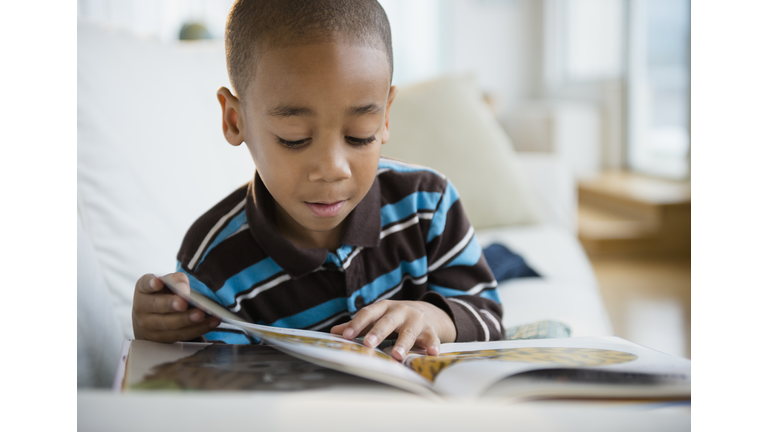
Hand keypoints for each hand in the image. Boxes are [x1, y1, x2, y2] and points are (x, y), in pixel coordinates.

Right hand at [132, 273, 220, 342]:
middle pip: (156, 306)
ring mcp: (149, 326)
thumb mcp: (167, 283)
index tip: (158, 282)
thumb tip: (185, 288)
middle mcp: (142, 308)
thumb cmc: (163, 294)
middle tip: (184, 302)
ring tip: (201, 314)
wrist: (151, 317)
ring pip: (169, 324)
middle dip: (171, 304)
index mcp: (143, 290)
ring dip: (187, 320)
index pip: (145, 285)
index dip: (151, 283)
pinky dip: (199, 328)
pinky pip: (181, 335)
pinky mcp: (162, 339)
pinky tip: (212, 321)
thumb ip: (176, 281)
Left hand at [330, 300, 456, 360]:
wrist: (427, 311)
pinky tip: (431, 353)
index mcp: (383, 307)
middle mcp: (400, 311)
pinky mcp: (430, 329)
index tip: (346, 335)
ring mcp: (416, 320)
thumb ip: (358, 325)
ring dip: (403, 343)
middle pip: (388, 321)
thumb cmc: (395, 317)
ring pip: (409, 331)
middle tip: (369, 344)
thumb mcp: (377, 317)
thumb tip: (334, 332)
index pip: (368, 313)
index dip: (357, 324)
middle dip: (378, 332)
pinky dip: (432, 345)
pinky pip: (431, 337)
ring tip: (397, 355)